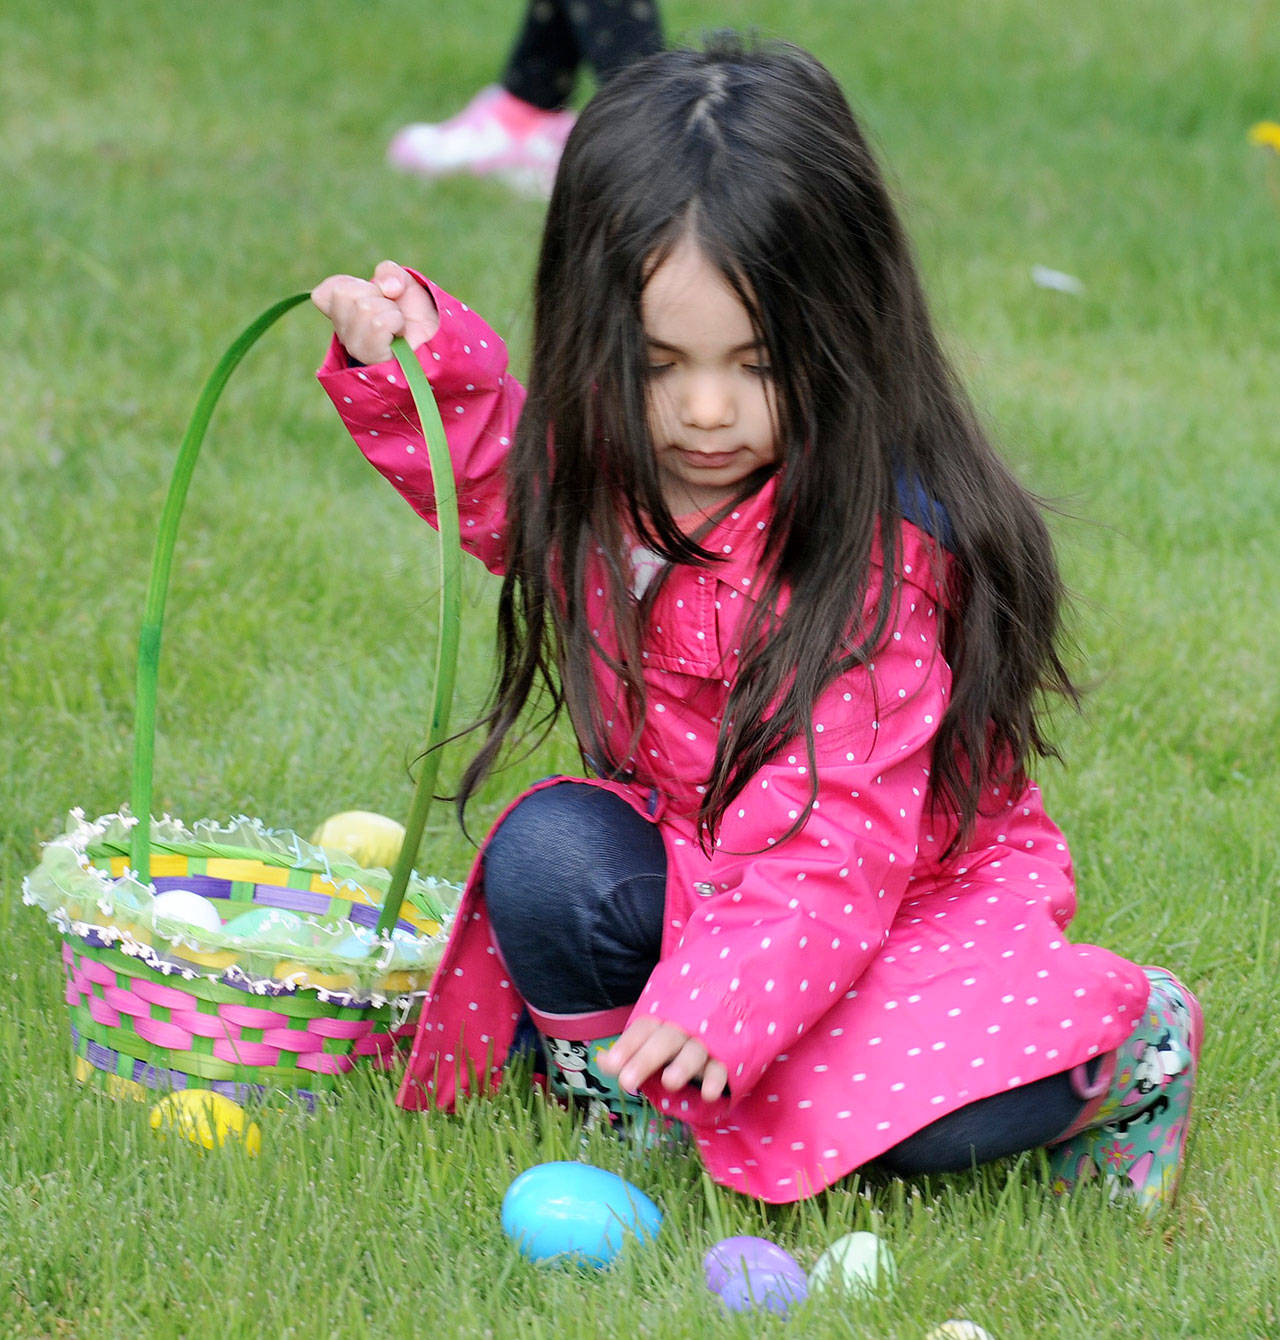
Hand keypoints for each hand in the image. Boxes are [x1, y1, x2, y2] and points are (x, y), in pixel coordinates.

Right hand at [311, 259, 440, 364]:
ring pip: (363, 308)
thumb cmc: (415, 313)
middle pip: (345, 294)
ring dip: (391, 310)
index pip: (324, 294)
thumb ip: (389, 272)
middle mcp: (343, 333)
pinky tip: (400, 333)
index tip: (376, 295)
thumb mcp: (402, 282)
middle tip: (393, 310)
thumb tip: (388, 288)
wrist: (438, 338)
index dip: (353, 285)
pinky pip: (378, 324)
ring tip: (399, 323)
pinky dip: (395, 321)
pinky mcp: (372, 358)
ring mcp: (356, 348)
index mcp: (342, 313)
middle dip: (378, 294)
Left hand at [598, 1015, 729, 1102]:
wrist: (727, 1016)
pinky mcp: (727, 1057)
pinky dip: (716, 1080)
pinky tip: (708, 1094)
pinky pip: (721, 1067)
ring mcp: (705, 1042)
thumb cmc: (678, 1041)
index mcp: (662, 1023)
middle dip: (645, 1059)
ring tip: (669, 1083)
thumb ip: (628, 1053)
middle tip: (626, 1082)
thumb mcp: (652, 1043)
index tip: (610, 1066)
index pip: (642, 1029)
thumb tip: (601, 1061)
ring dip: (682, 1065)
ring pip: (694, 1051)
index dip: (626, 1045)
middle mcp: (683, 1029)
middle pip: (664, 1039)